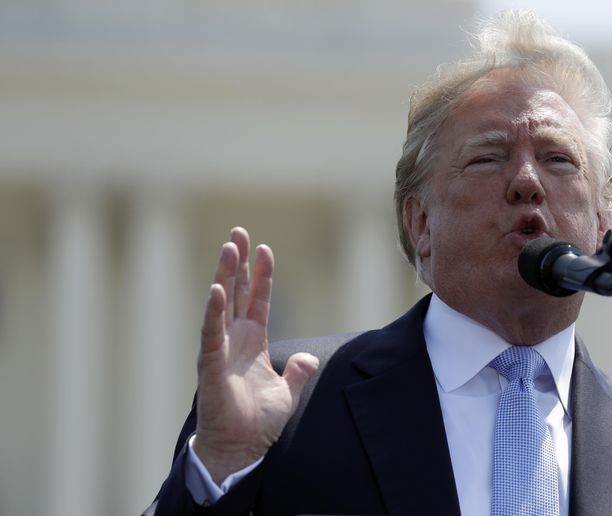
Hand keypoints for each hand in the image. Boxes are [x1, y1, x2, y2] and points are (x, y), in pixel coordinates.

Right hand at [192, 227, 318, 484]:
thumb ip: (298, 372)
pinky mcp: (209, 364)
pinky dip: (213, 311)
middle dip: (238, 263)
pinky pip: (210, 333)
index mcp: (253, 343)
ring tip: (229, 246)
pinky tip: (216, 288)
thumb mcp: (287, 393)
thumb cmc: (257, 423)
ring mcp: (220, 349)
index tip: (264, 248)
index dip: (262, 275)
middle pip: (236, 292)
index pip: (258, 300)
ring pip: (222, 304)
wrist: (239, 449)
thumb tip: (308, 357)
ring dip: (225, 275)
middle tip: (238, 232)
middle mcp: (234, 340)